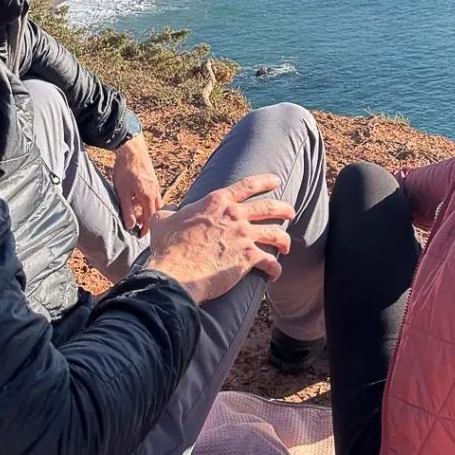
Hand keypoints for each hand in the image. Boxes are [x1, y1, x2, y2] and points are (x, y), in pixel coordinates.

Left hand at [112, 134, 162, 233]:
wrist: (131, 148)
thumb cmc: (125, 170)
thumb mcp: (122, 192)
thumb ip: (127, 210)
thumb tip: (131, 226)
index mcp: (148, 197)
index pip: (150, 219)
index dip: (146, 229)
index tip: (139, 236)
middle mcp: (155, 191)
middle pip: (156, 212)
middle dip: (150, 221)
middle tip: (141, 228)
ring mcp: (156, 184)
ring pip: (156, 203)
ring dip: (149, 211)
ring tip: (139, 216)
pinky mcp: (153, 179)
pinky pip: (154, 195)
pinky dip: (149, 202)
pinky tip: (139, 200)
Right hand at [146, 174, 294, 303]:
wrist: (175, 272)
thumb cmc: (168, 247)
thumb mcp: (164, 221)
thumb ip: (168, 213)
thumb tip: (165, 214)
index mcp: (217, 201)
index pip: (247, 185)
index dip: (265, 181)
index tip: (276, 180)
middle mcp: (235, 215)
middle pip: (268, 208)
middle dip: (284, 208)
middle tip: (291, 211)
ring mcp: (244, 236)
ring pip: (275, 234)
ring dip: (284, 239)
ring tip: (287, 245)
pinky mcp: (248, 259)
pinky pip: (270, 262)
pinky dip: (275, 268)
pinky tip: (275, 273)